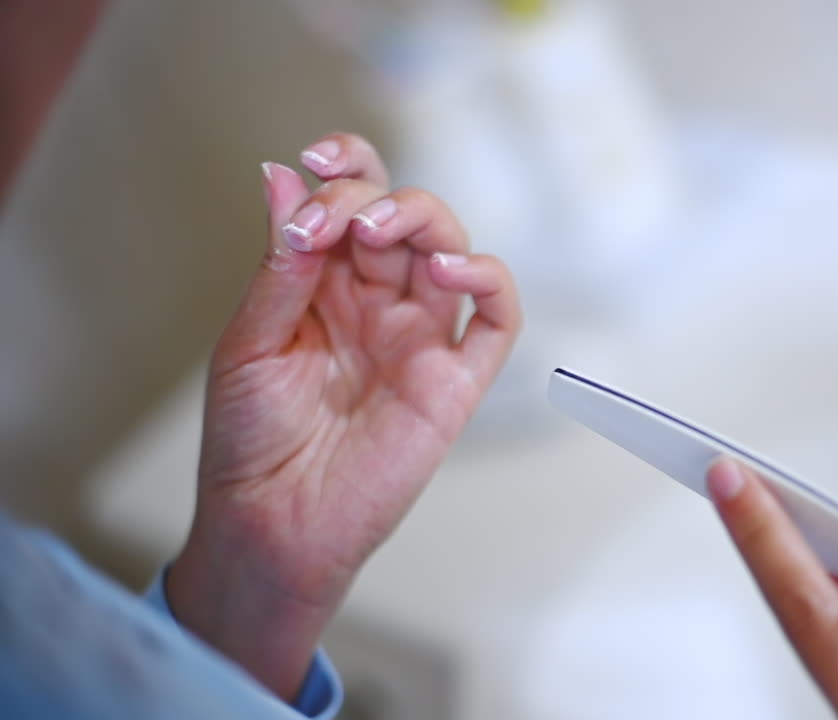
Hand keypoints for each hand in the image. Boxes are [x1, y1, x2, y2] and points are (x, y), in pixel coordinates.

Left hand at [167, 133, 520, 699]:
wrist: (273, 525)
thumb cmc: (251, 443)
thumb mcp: (248, 343)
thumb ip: (280, 267)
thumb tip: (283, 179)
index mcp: (325, 286)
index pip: (353, 202)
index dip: (347, 167)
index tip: (317, 159)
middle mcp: (378, 303)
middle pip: (402, 216)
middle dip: (371, 197)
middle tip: (337, 219)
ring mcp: (421, 339)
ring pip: (451, 251)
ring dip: (424, 221)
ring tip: (378, 231)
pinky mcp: (455, 381)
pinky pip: (497, 322)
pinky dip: (489, 282)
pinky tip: (449, 271)